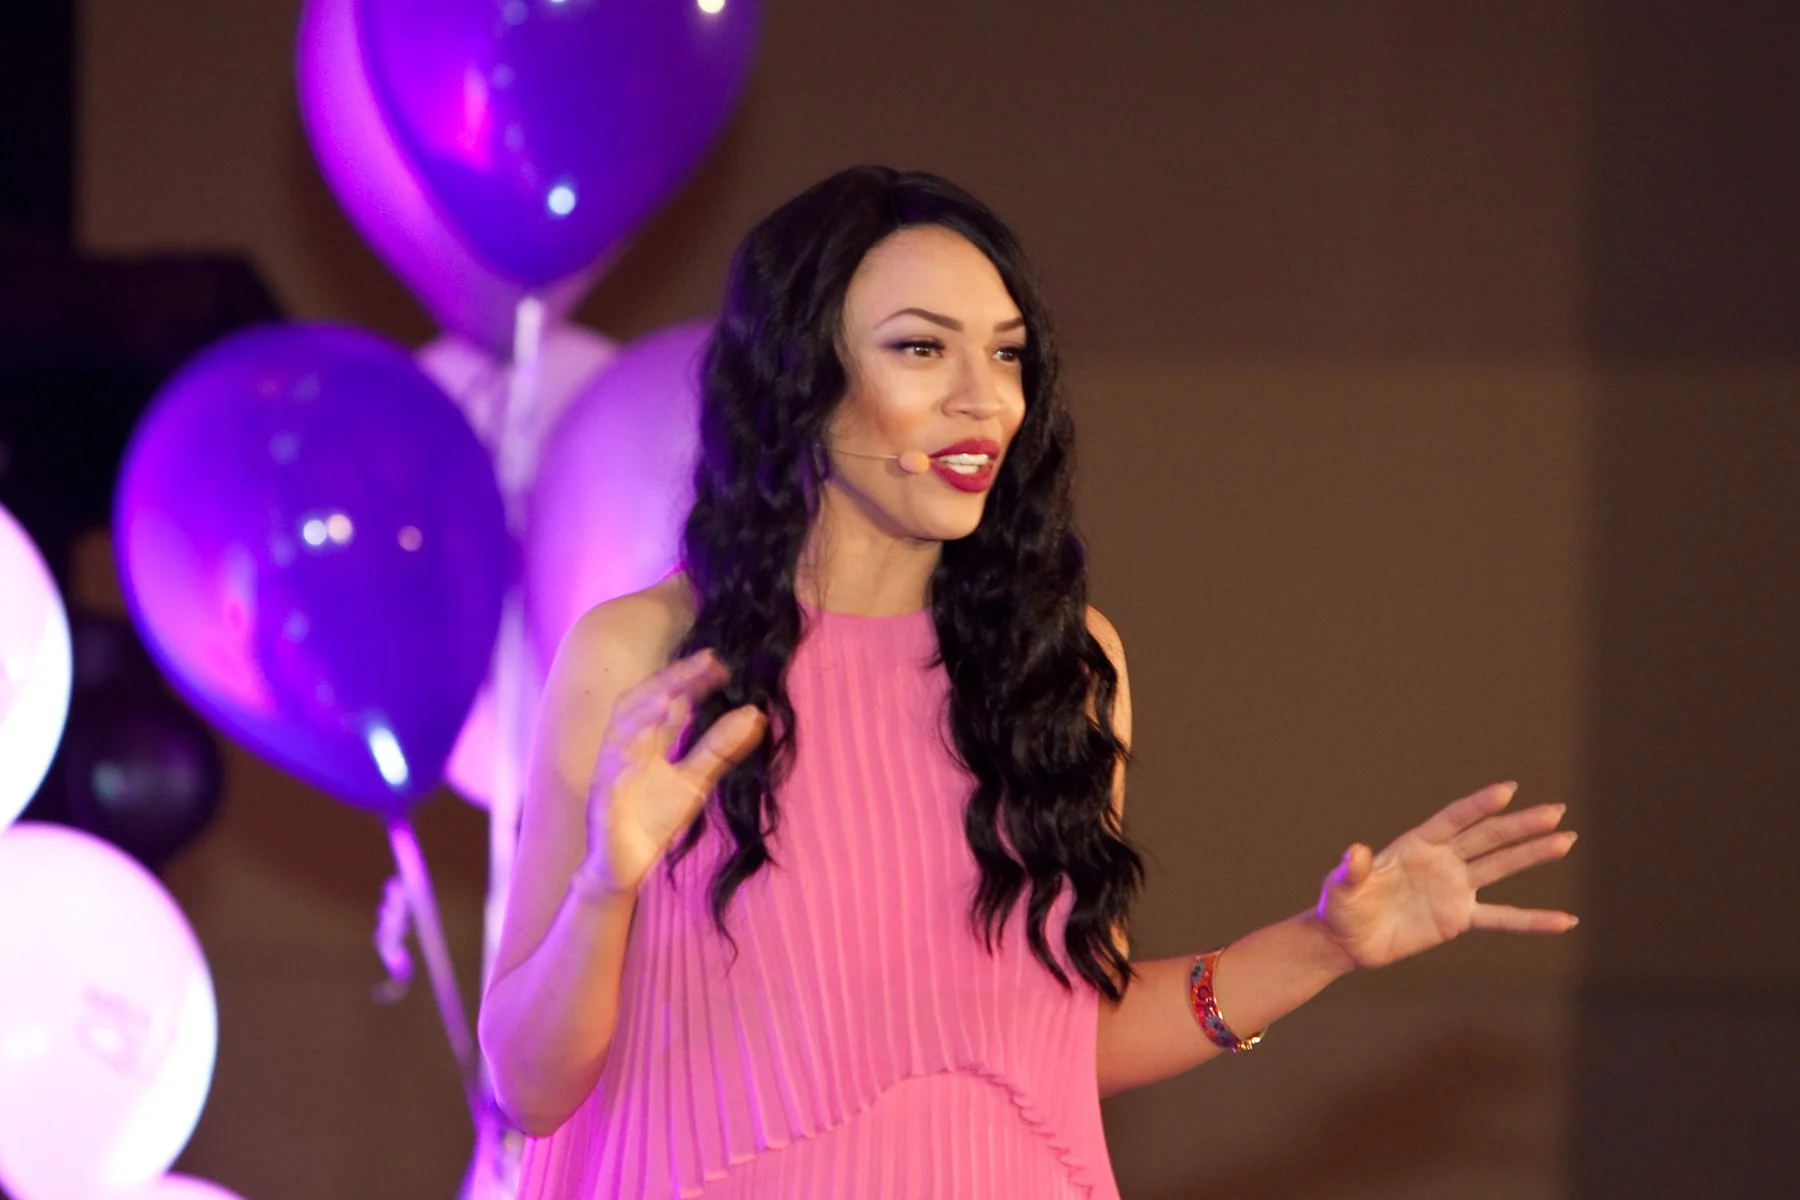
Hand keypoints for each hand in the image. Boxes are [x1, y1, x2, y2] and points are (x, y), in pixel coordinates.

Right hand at [576, 650, 766, 898]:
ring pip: (620, 734)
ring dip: (644, 713)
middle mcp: (626, 748)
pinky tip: (641, 754)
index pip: (669, 701)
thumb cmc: (654, 819)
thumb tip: (754, 714)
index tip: (720, 664)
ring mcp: (611, 773)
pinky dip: (624, 765)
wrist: (624, 866)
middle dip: (669, 680)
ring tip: (669, 696)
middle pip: (642, 703)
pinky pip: (609, 780)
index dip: (691, 679)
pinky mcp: (603, 803)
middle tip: (703, 662)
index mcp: (648, 741)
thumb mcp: (696, 781)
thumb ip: (720, 748)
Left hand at [1316, 782, 1577, 970]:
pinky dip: (1533, 921)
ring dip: (1533, 855)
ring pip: (1500, 867)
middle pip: (1487, 838)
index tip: (1509, 790)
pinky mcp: (1459, 919)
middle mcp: (1441, 861)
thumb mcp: (1341, 888)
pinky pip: (1502, 919)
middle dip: (1521, 825)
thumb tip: (1355, 852)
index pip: (1454, 819)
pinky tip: (1564, 921)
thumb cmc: (1341, 907)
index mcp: (1415, 845)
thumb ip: (1351, 871)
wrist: (1347, 941)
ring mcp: (1454, 888)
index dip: (1479, 805)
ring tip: (1566, 841)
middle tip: (1557, 811)